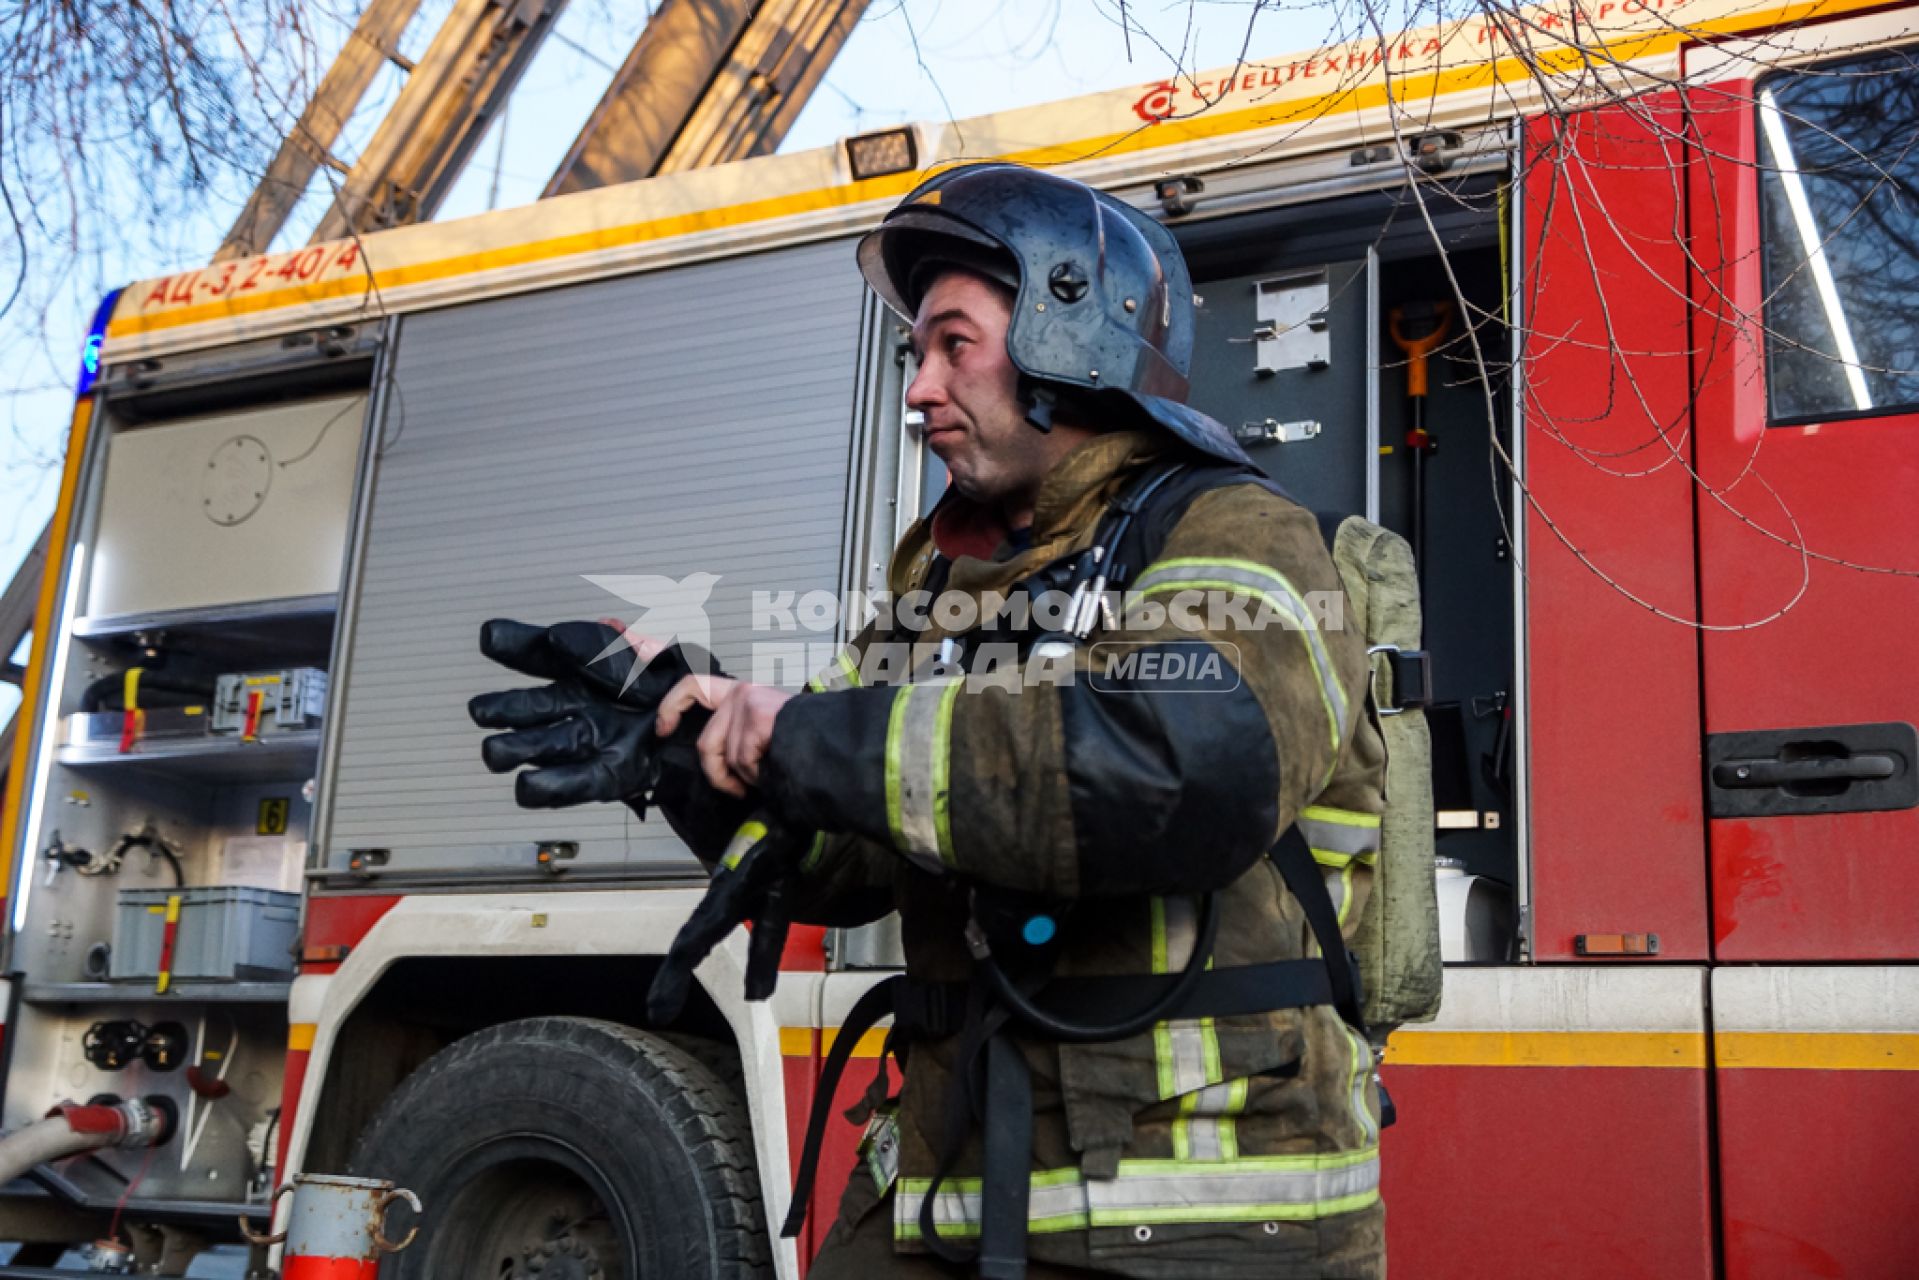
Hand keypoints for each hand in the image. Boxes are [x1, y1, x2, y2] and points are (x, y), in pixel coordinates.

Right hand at [468, 619, 721, 808]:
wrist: (706, 736)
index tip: (494, 638)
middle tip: (482, 709)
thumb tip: (612, 630)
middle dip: (506, 707)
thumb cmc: (684, 692)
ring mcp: (586, 740)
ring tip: (495, 752)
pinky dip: (550, 786)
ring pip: (541, 745)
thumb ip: (645, 645)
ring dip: (517, 748)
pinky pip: (573, 783)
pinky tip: (527, 786)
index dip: (519, 644)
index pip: (544, 651)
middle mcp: (577, 703)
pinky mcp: (604, 775)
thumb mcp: (674, 656)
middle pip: (532, 705)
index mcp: (586, 667)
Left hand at [658, 677, 795, 798]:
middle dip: (716, 773)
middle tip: (732, 787)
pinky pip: (743, 762)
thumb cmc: (805, 738)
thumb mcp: (765, 727)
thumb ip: (738, 731)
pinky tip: (775, 770)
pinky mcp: (756, 720)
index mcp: (740, 693)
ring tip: (767, 776)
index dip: (670, 706)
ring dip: (745, 777)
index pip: (693, 685)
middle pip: (706, 742)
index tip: (662, 728)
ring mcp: (747, 705)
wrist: (833, 740)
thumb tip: (712, 758)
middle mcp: (741, 693)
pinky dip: (758, 776)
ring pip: (727, 757)